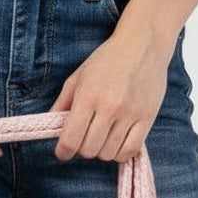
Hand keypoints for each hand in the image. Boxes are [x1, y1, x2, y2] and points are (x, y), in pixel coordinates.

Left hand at [48, 22, 177, 162]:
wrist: (143, 43)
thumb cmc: (107, 60)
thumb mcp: (78, 77)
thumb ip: (61, 104)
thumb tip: (50, 128)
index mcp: (88, 96)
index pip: (70, 140)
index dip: (63, 152)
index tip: (63, 152)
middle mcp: (109, 106)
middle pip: (89, 150)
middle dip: (83, 148)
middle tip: (86, 137)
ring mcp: (130, 113)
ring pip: (108, 154)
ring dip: (102, 150)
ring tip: (103, 136)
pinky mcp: (147, 117)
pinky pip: (129, 151)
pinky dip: (120, 153)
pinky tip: (117, 142)